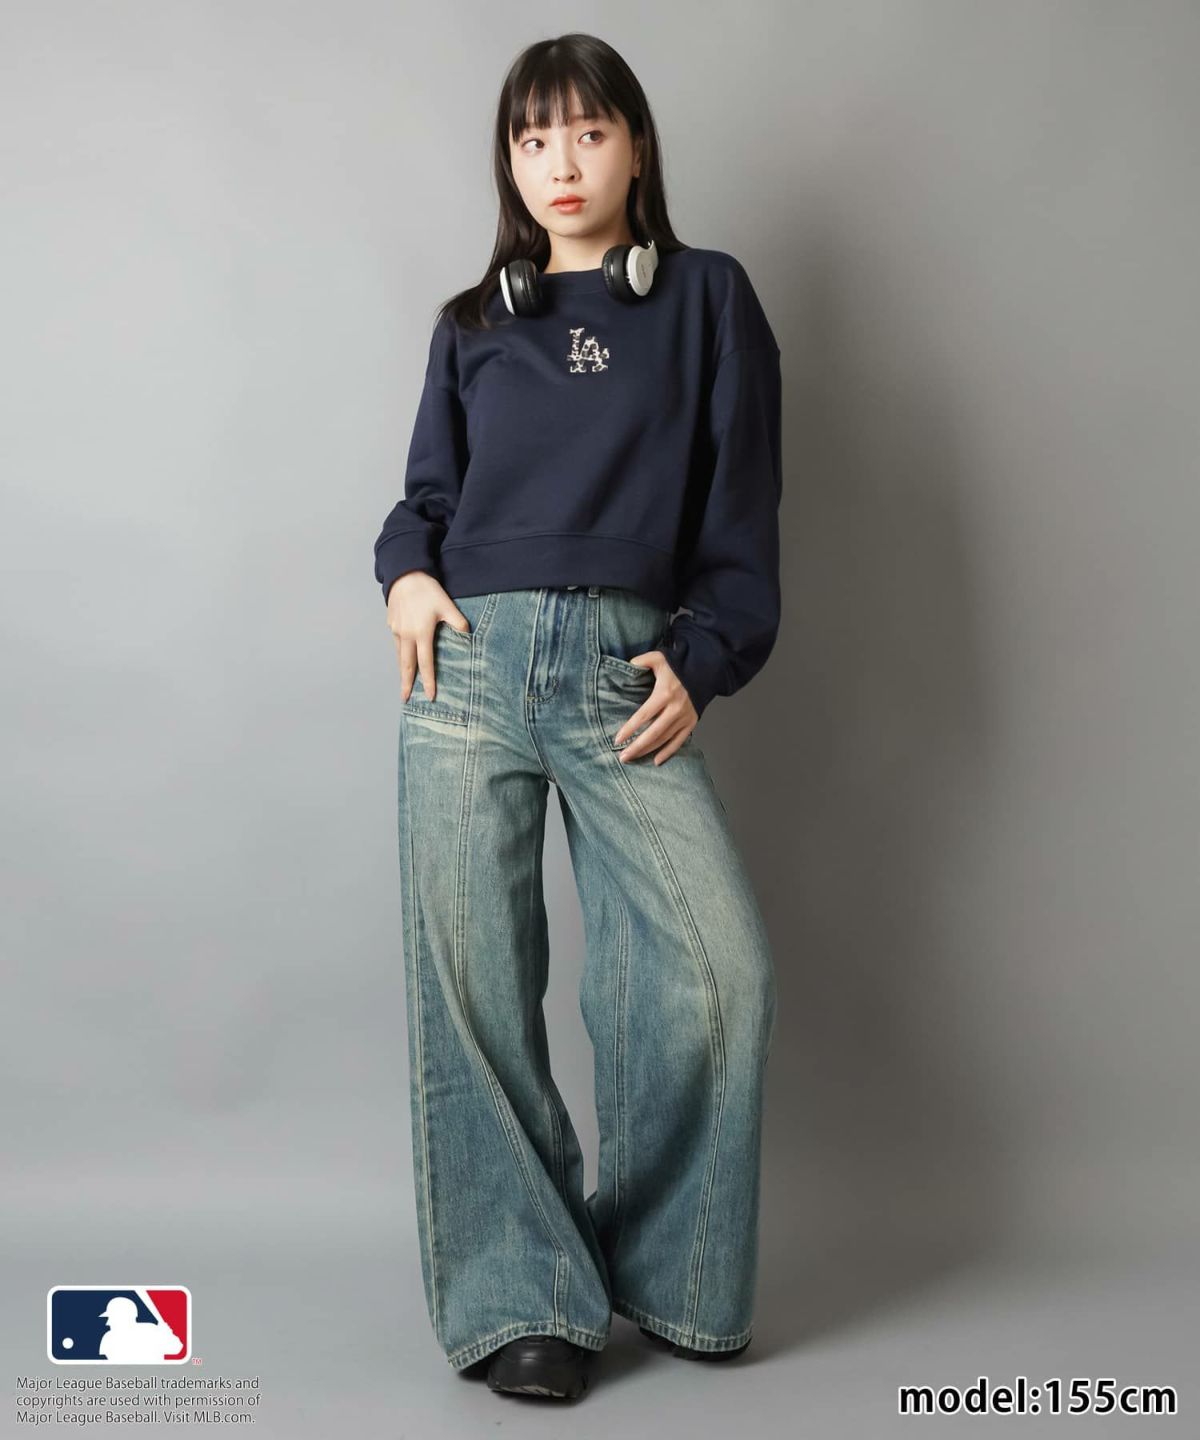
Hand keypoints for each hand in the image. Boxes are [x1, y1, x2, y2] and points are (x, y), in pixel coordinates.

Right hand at [386, 569, 470, 702]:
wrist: (404, 574)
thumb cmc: (427, 590)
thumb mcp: (446, 605)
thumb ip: (457, 621)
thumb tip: (467, 635)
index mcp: (421, 634)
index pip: (425, 664)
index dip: (428, 681)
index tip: (430, 696)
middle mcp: (406, 635)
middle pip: (406, 665)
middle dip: (406, 684)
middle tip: (405, 699)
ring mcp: (397, 630)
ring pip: (400, 655)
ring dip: (402, 670)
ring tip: (405, 682)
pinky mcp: (392, 623)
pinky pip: (396, 643)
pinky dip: (400, 654)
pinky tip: (404, 657)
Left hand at [612, 651, 698, 764]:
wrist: (706, 670)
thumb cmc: (679, 665)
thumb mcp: (659, 658)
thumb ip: (641, 661)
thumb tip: (626, 667)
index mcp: (665, 694)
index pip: (643, 715)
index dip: (630, 729)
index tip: (618, 739)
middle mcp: (675, 709)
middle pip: (653, 733)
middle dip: (636, 746)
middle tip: (622, 757)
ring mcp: (684, 717)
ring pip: (664, 739)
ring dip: (648, 750)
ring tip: (633, 758)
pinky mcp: (691, 723)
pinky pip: (679, 741)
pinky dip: (668, 752)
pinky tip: (656, 761)